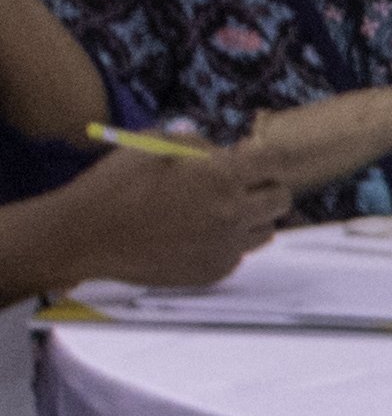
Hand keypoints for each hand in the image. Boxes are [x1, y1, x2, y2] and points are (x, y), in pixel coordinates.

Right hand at [39, 142, 282, 288]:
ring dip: (251, 216)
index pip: (274, 162)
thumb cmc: (116, 184)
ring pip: (266, 230)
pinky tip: (195, 233)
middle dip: (266, 186)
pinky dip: (228, 241)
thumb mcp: (154, 144)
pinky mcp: (214, 271)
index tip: (255, 158)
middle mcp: (233, 215)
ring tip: (216, 209)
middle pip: (281, 200)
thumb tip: (227, 151)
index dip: (267, 157)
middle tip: (241, 183)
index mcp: (221, 178)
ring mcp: (226, 248)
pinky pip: (239, 253)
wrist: (87, 236)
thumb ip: (199, 145)